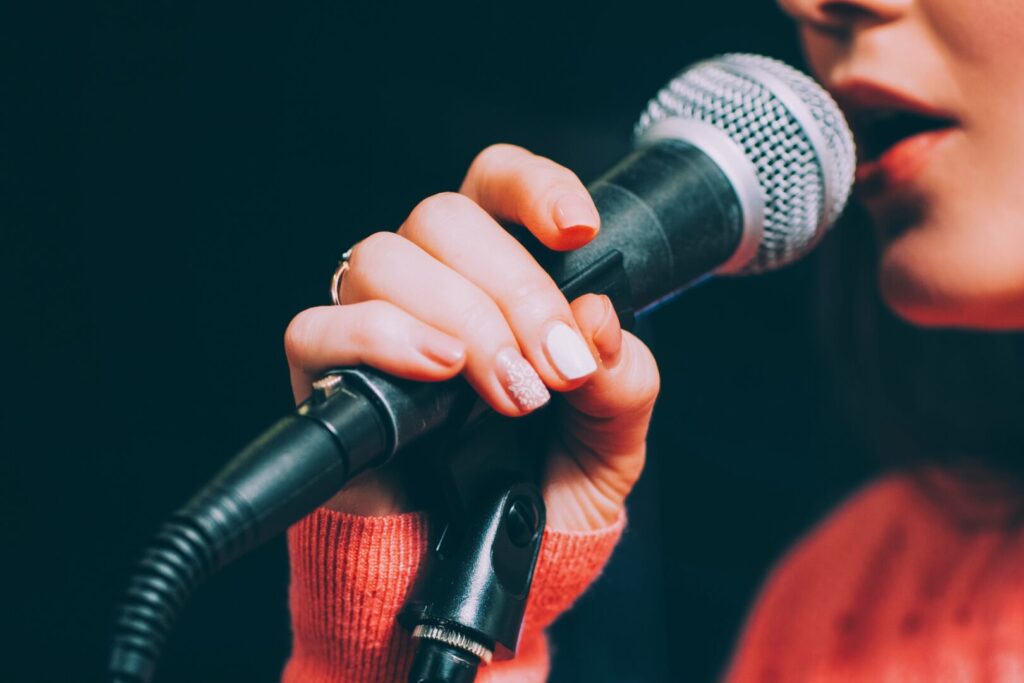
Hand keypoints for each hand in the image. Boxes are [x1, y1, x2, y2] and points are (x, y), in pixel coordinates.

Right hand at [284, 144, 659, 530]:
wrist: (496, 563)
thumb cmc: (544, 487)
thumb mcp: (612, 439)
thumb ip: (623, 381)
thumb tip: (596, 322)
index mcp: (498, 273)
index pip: (496, 184)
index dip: (532, 187)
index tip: (577, 231)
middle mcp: (431, 284)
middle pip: (443, 216)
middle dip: (514, 291)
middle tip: (554, 369)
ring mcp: (372, 322)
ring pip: (384, 259)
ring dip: (459, 319)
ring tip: (506, 391)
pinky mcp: (325, 374)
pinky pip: (319, 326)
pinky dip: (380, 339)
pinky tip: (435, 371)